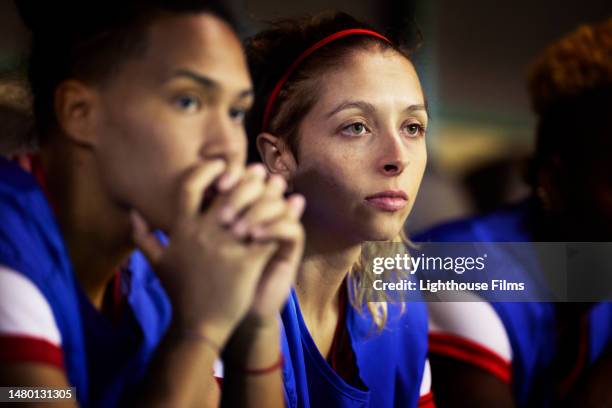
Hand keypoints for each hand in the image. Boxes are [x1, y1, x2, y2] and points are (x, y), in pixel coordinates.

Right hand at [131, 161, 277, 347]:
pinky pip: (268, 234)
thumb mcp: (158, 264)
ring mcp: (225, 247)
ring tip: (276, 189)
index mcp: (182, 230)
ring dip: (268, 195)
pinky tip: (288, 217)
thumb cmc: (181, 293)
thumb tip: (133, 213)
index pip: (189, 187)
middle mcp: (202, 234)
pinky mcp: (246, 263)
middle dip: (246, 177)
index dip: (205, 171)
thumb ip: (143, 236)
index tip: (219, 164)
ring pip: (252, 208)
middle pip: (227, 192)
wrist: (199, 326)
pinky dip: (280, 223)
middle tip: (258, 170)